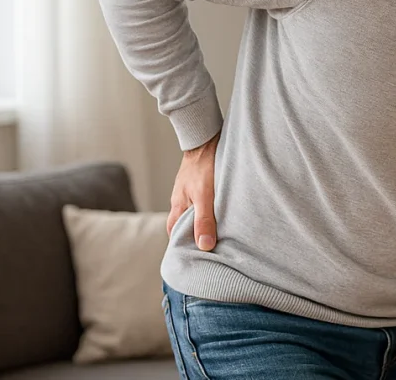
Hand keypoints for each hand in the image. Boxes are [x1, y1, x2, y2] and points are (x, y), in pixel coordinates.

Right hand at [169, 131, 219, 250]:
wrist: (204, 137)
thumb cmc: (202, 166)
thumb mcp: (204, 196)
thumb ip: (204, 220)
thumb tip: (204, 245)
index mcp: (177, 207)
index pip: (174, 234)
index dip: (181, 247)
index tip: (194, 259)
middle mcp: (181, 201)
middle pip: (183, 225)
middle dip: (193, 237)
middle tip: (209, 250)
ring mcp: (189, 192)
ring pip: (194, 213)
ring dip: (203, 223)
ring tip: (219, 235)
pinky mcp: (200, 184)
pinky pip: (202, 202)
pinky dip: (209, 210)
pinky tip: (221, 213)